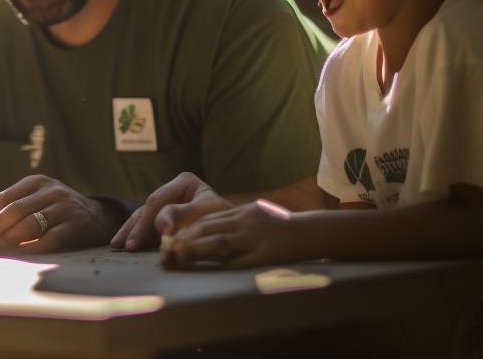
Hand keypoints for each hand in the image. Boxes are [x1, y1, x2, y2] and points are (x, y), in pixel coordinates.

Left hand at [0, 175, 114, 251]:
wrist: (99, 218)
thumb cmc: (58, 211)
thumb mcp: (39, 199)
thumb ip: (15, 207)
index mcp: (37, 182)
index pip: (5, 196)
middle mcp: (51, 191)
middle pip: (16, 209)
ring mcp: (65, 207)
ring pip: (30, 223)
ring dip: (9, 238)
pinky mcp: (76, 225)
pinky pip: (49, 239)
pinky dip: (32, 248)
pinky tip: (20, 256)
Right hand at [111, 171, 231, 250]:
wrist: (237, 230)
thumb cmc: (225, 218)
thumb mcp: (206, 213)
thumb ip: (182, 214)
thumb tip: (161, 226)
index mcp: (183, 182)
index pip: (159, 199)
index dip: (150, 219)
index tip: (144, 239)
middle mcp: (171, 190)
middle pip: (147, 208)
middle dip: (135, 227)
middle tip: (126, 245)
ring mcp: (167, 205)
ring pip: (142, 216)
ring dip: (129, 232)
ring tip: (116, 245)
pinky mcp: (164, 219)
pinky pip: (145, 227)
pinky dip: (135, 236)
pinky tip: (122, 245)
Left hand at [163, 199, 301, 268]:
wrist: (314, 230)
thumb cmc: (284, 226)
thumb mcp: (258, 216)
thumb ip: (237, 221)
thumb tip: (213, 231)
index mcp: (244, 211)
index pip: (209, 218)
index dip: (188, 228)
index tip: (173, 238)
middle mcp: (246, 221)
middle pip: (208, 227)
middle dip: (186, 238)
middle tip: (169, 250)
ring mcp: (256, 237)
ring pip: (219, 241)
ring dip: (197, 249)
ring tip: (180, 256)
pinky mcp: (267, 253)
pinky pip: (242, 259)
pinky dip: (224, 264)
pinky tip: (211, 269)